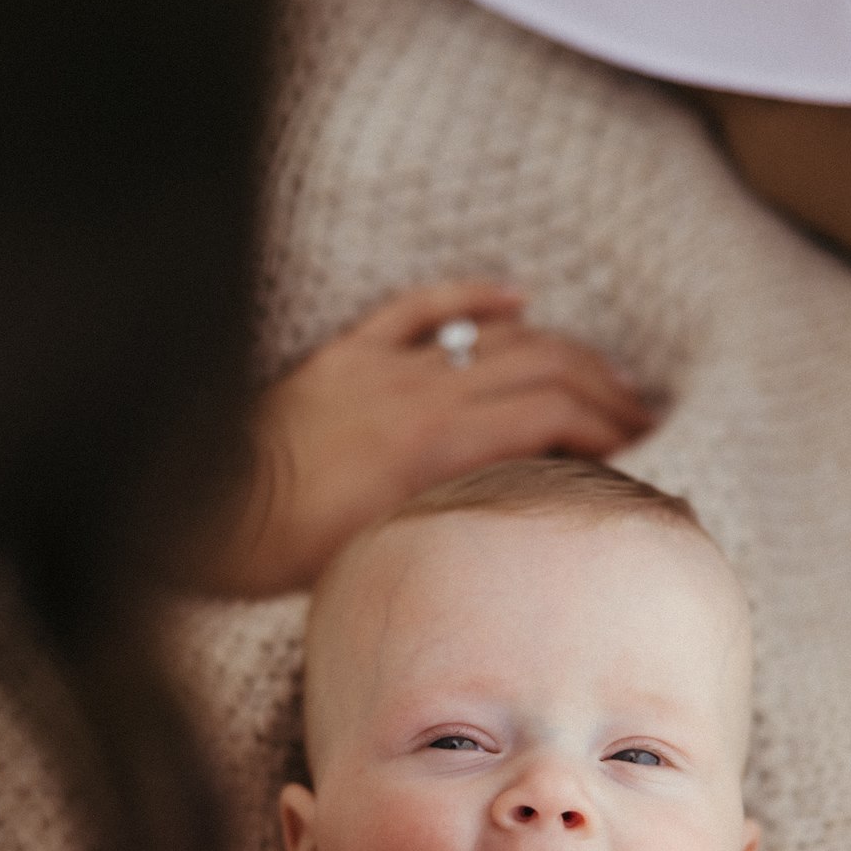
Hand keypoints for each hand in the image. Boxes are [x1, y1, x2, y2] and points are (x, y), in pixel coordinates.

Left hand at [195, 280, 655, 594]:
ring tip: (600, 371)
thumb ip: (463, 517)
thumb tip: (524, 512)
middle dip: (603, 388)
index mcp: (440, 446)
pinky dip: (477, 299)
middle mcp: (423, 392)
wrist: (210, 513)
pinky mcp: (349, 353)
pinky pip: (425, 308)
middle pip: (543, 367)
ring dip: (560, 348)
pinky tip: (518, 297)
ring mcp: (387, 364)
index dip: (609, 428)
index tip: (641, 448)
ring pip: (498, 336)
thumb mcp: (397, 548)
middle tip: (640, 414)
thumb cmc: (294, 553)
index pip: (554, 415)